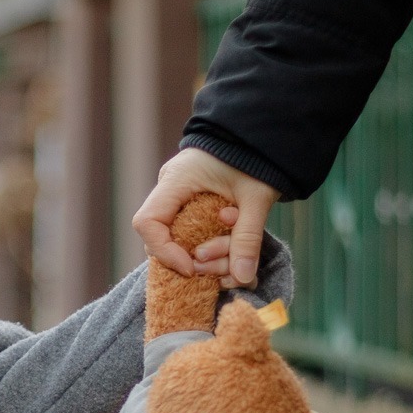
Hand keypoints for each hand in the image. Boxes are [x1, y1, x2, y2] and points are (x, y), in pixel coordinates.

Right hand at [133, 148, 279, 287]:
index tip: (191, 268)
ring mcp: (179, 198)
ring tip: (235, 258)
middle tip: (223, 267)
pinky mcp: (191, 206)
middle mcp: (170, 189)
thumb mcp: (256, 198)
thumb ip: (248, 237)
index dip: (164, 251)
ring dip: (206, 257)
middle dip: (191, 259)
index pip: (148, 222)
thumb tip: (243, 278)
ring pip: (177, 240)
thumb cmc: (257, 158)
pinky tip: (232, 254)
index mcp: (177, 180)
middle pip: (160, 237)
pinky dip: (210, 249)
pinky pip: (191, 235)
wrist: (264, 134)